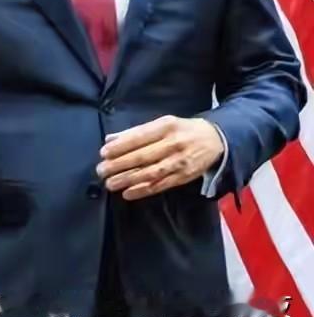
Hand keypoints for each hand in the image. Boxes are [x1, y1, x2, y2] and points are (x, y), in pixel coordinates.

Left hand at [97, 116, 224, 199]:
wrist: (216, 140)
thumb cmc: (182, 130)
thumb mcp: (162, 123)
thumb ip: (136, 131)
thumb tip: (110, 139)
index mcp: (166, 127)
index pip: (139, 137)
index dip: (120, 146)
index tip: (103, 153)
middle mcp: (173, 144)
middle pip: (143, 156)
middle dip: (119, 165)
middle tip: (101, 170)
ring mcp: (180, 162)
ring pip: (150, 173)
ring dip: (128, 180)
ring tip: (110, 183)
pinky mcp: (184, 177)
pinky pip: (161, 185)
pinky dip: (143, 190)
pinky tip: (128, 193)